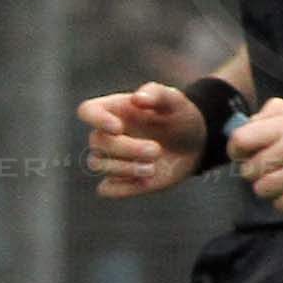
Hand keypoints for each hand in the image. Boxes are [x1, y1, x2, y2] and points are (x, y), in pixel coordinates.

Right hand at [79, 83, 207, 198]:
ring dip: (124, 168)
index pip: (87, 111)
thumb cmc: (180, 117)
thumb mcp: (175, 101)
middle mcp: (107, 134)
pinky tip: (144, 182)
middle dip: (126, 148)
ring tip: (152, 168)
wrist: (195, 144)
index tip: (118, 128)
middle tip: (156, 150)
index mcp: (114, 110)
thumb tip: (137, 98)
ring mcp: (112, 159)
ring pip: (97, 165)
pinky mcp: (120, 181)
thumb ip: (157, 94)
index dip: (96, 120)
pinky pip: (107, 188)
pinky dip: (122, 188)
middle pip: (96, 142)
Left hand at [229, 100, 282, 218]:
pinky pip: (281, 205)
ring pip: (262, 190)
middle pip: (249, 170)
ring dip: (274, 191)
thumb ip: (275, 115)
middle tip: (277, 173)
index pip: (240, 139)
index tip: (244, 157)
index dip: (237, 152)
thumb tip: (245, 124)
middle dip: (258, 174)